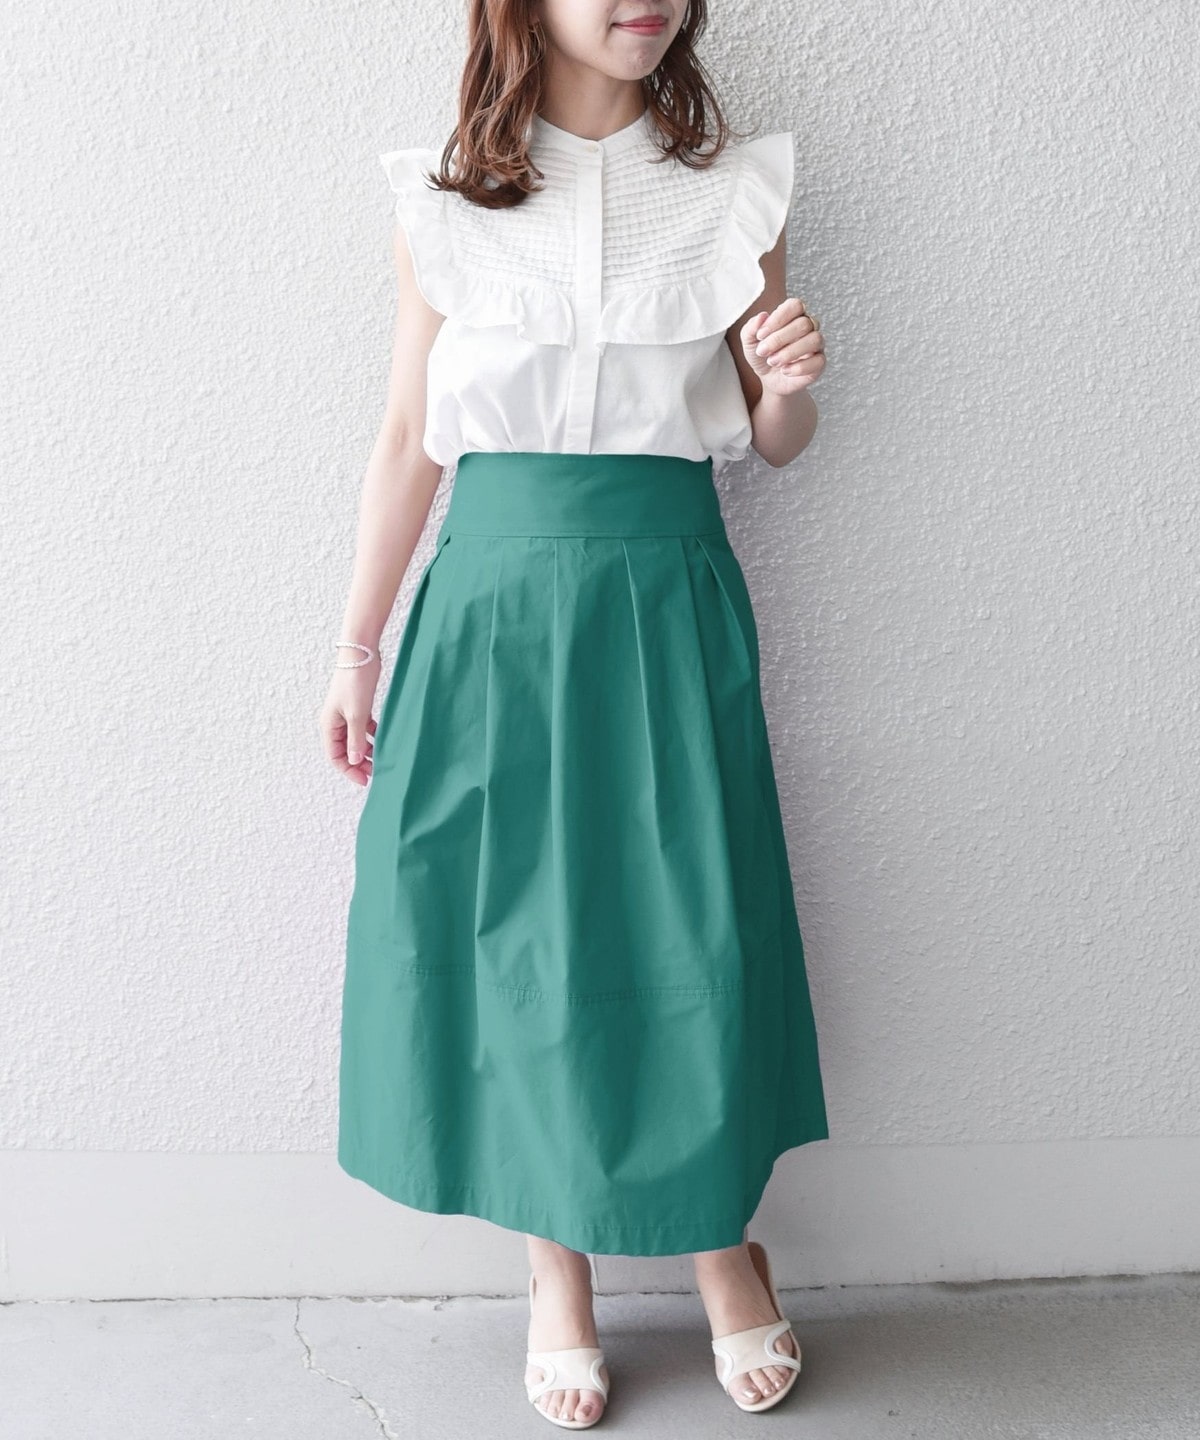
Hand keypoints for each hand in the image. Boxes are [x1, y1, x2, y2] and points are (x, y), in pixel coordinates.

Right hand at [319, 658, 380, 786]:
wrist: (361, 652)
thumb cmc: (355, 680)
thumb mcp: (357, 714)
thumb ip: (355, 739)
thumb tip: (353, 761)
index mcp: (329, 725)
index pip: (334, 757)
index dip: (349, 770)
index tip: (365, 780)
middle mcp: (335, 721)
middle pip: (344, 750)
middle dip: (358, 763)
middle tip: (376, 771)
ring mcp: (346, 713)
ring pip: (355, 740)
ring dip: (366, 750)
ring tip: (382, 757)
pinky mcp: (358, 706)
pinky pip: (363, 728)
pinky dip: (371, 735)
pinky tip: (383, 738)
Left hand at [740, 296, 824, 395]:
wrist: (769, 379)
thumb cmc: (762, 355)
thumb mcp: (749, 342)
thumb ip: (751, 327)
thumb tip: (762, 316)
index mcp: (793, 315)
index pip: (795, 305)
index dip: (778, 318)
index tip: (760, 335)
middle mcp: (809, 326)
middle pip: (803, 323)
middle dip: (779, 339)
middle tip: (762, 351)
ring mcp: (816, 344)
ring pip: (814, 340)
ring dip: (789, 352)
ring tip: (772, 362)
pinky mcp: (819, 363)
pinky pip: (818, 361)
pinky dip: (798, 368)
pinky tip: (785, 371)